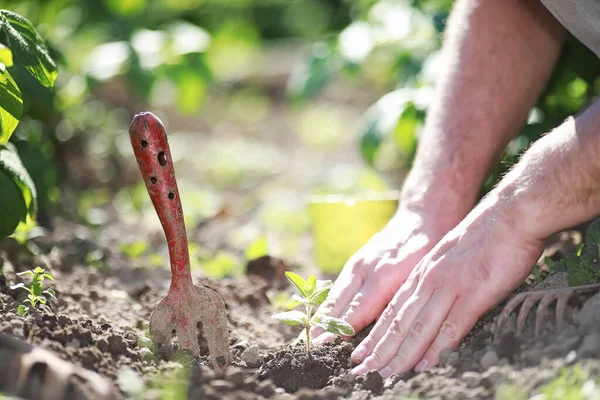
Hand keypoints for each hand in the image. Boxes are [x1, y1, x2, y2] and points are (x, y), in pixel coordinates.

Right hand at [310, 205, 452, 343]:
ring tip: (306, 336)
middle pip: (336, 305)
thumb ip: (397, 303)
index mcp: (380, 277)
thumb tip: (383, 333)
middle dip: (321, 326)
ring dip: (319, 317)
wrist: (419, 220)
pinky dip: (327, 305)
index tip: (324, 346)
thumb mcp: (417, 278)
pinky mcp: (354, 264)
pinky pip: (337, 288)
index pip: (355, 311)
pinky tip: (320, 318)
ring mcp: (355, 266)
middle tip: (306, 346)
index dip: (338, 330)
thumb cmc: (425, 252)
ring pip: (333, 296)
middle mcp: (362, 271)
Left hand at [350, 197, 544, 376]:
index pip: (392, 309)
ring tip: (384, 374)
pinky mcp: (473, 294)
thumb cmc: (484, 236)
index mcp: (422, 273)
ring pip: (417, 327)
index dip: (375, 334)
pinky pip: (450, 327)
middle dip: (378, 349)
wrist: (509, 215)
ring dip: (399, 354)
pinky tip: (424, 365)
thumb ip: (436, 278)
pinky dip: (436, 349)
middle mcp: (429, 280)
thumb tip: (430, 303)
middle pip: (397, 321)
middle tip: (361, 370)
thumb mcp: (448, 256)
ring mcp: (449, 287)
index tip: (361, 353)